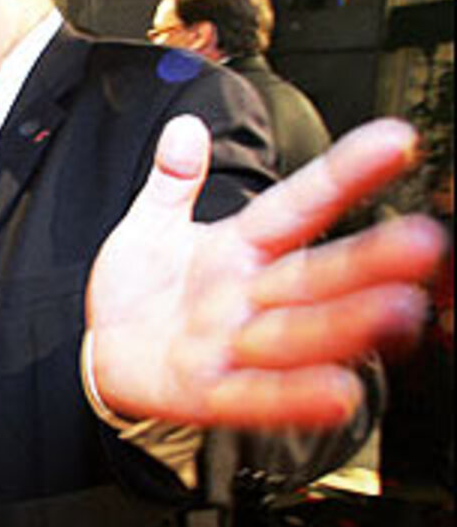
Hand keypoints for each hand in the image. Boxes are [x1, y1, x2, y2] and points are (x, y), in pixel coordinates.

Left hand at [87, 115, 447, 427]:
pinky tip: (337, 393)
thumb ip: (172, 181)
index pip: (298, 204)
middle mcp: (249, 297)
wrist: (101, 354)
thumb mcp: (150, 226)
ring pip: (297, 334)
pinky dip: (291, 395)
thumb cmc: (141, 290)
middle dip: (369, 261)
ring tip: (399, 311)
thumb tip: (183, 129)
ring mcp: (233, 347)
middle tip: (425, 242)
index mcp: (239, 248)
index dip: (342, 174)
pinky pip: (255, 396)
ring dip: (346, 324)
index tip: (394, 140)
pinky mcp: (207, 394)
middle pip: (314, 276)